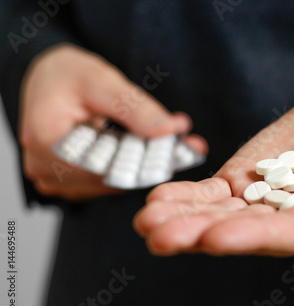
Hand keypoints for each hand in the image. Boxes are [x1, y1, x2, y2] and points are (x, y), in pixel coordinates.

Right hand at [20, 44, 206, 199]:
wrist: (50, 79)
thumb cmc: (67, 74)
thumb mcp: (101, 81)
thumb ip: (135, 107)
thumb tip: (171, 129)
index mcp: (47, 143)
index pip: (103, 169)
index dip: (142, 163)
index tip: (175, 151)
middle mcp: (47, 170)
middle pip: (110, 179)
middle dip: (150, 163)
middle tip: (188, 148)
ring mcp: (57, 179)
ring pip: (112, 184)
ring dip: (144, 167)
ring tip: (174, 147)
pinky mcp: (70, 181)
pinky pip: (107, 181)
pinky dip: (131, 167)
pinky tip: (151, 150)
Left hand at [134, 83, 293, 255]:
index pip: (292, 233)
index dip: (255, 236)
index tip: (216, 237)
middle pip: (245, 230)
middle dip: (202, 234)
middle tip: (159, 236)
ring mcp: (266, 199)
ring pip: (221, 214)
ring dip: (183, 218)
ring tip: (145, 220)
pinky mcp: (248, 179)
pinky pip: (214, 193)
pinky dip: (187, 196)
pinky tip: (156, 199)